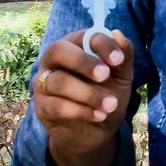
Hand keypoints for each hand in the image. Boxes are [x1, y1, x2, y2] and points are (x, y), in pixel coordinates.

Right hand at [33, 30, 133, 165]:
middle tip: (105, 76)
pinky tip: (99, 116)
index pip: (83, 37)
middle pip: (58, 50)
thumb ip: (123, 58)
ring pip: (59, 81)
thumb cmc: (107, 96)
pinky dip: (81, 111)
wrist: (97, 131)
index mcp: (76, 47)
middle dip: (83, 62)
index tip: (118, 60)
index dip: (101, 45)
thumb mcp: (121, 78)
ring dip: (89, 94)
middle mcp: (54, 61)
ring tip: (111, 105)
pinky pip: (57, 105)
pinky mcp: (42, 106)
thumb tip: (117, 34)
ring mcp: (44, 83)